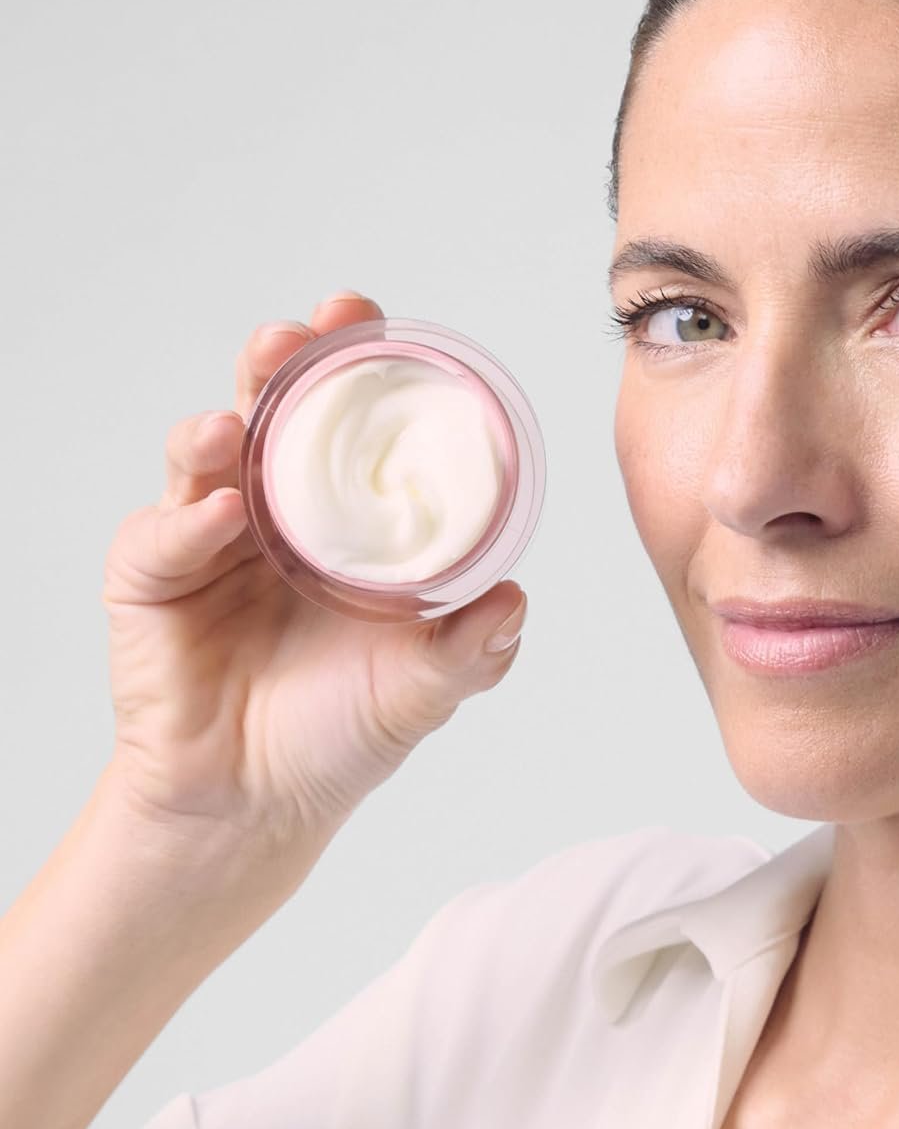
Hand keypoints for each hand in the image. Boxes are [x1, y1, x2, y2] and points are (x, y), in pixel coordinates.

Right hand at [100, 292, 528, 857]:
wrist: (256, 807)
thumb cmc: (339, 732)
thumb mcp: (422, 689)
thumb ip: (470, 651)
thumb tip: (514, 601)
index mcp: (341, 517)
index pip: (345, 419)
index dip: (353, 363)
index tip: (368, 321)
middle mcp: (273, 511)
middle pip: (268, 411)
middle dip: (277, 364)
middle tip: (293, 337)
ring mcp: (206, 540)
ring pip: (201, 455)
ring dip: (218, 428)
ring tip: (236, 422)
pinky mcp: (152, 584)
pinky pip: (159, 537)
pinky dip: (186, 522)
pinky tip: (219, 516)